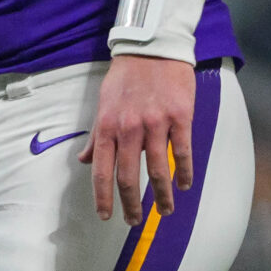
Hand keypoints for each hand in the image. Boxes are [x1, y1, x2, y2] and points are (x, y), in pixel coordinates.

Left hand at [80, 55, 196, 223]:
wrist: (152, 49)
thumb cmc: (125, 78)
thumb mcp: (103, 104)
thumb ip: (97, 136)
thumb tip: (85, 161)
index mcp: (107, 126)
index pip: (101, 170)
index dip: (103, 197)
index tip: (106, 216)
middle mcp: (129, 128)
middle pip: (129, 177)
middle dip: (131, 205)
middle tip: (135, 221)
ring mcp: (155, 124)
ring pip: (158, 170)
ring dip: (162, 196)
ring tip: (165, 210)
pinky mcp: (180, 118)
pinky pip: (183, 153)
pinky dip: (185, 173)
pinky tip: (185, 185)